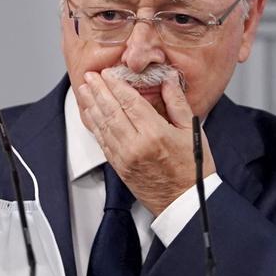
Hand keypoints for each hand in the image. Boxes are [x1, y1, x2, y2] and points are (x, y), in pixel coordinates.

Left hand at [74, 68, 215, 215]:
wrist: (184, 203)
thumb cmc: (192, 169)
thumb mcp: (192, 131)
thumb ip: (177, 103)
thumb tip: (168, 80)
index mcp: (155, 134)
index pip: (129, 102)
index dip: (116, 86)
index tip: (107, 73)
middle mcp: (136, 145)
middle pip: (111, 112)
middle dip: (98, 91)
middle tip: (90, 76)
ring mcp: (125, 157)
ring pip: (103, 126)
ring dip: (91, 106)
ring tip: (83, 90)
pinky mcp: (119, 167)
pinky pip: (102, 142)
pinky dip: (94, 126)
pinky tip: (90, 115)